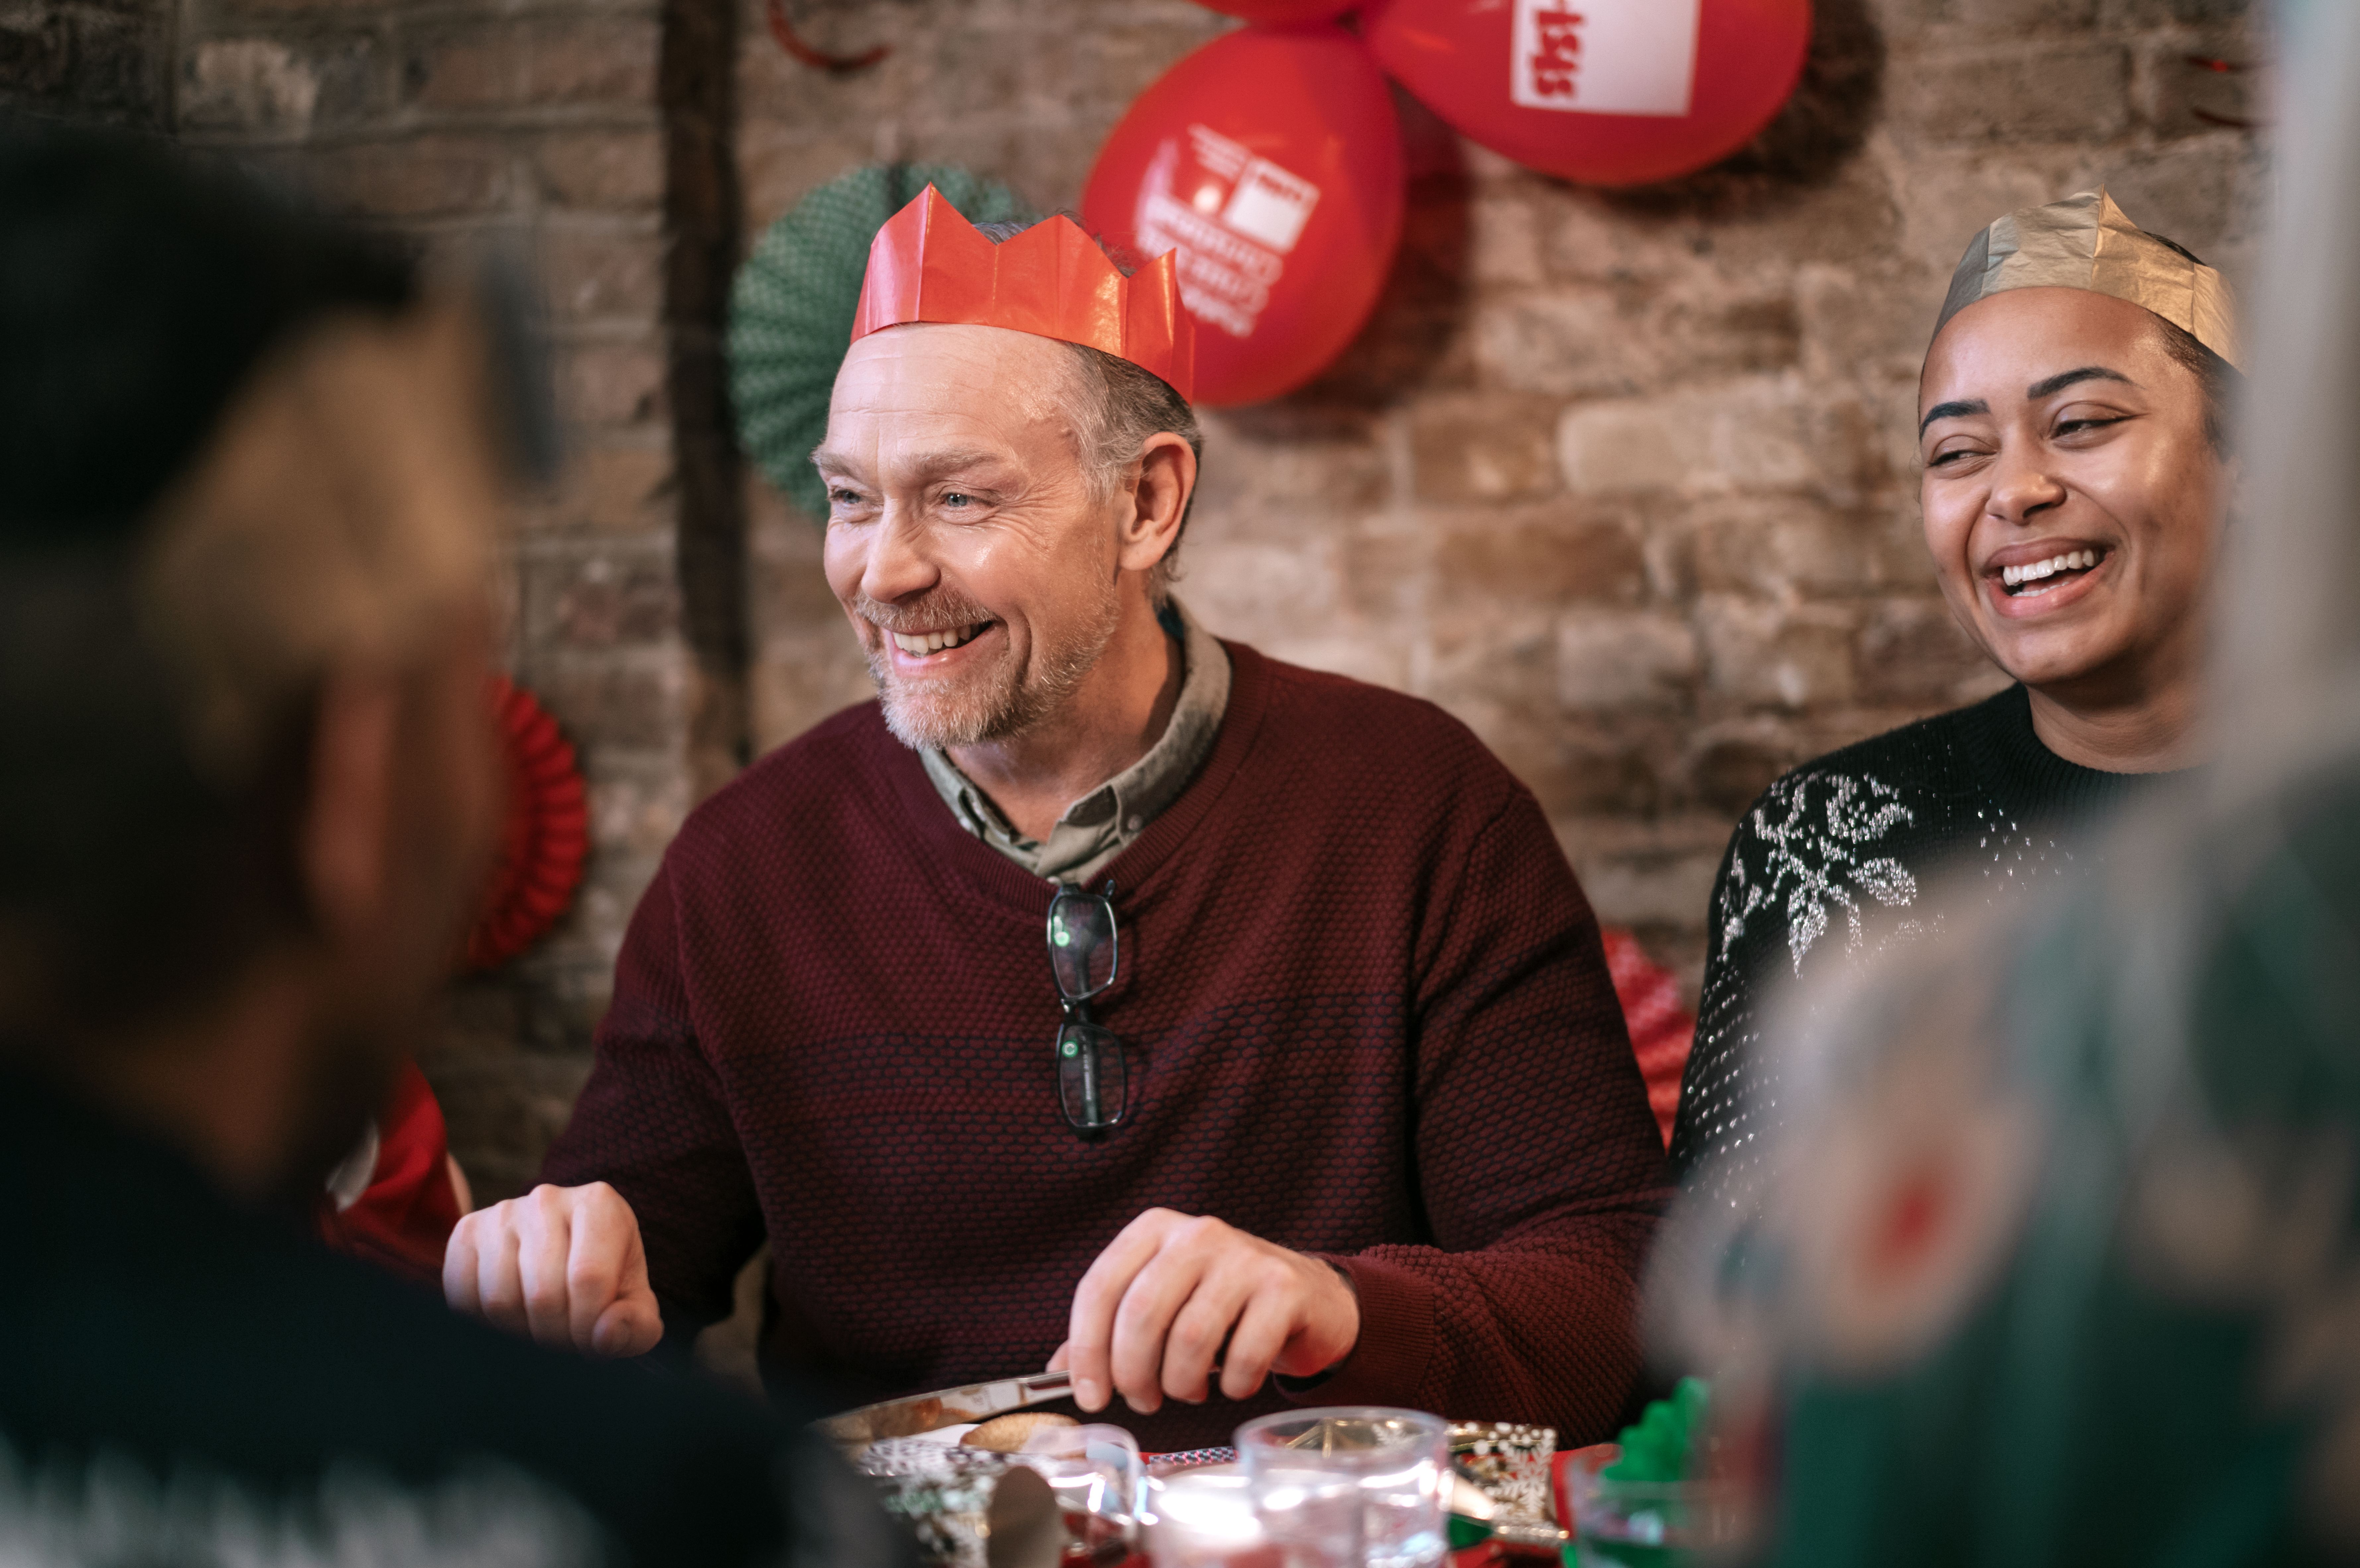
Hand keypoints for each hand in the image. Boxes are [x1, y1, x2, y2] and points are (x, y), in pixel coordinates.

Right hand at [443, 1181, 662, 1357]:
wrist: (566, 1258)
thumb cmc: (607, 1286)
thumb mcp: (636, 1310)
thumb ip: (636, 1328)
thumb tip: (605, 1335)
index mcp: (600, 1205)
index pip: (588, 1279)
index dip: (587, 1326)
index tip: (592, 1339)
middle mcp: (548, 1198)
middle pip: (542, 1294)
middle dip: (555, 1334)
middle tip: (566, 1338)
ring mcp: (502, 1212)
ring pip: (499, 1299)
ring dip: (520, 1331)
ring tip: (541, 1325)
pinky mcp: (466, 1230)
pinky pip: (462, 1292)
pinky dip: (484, 1319)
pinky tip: (512, 1312)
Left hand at [1050, 1209, 1358, 1415]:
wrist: (1307, 1298)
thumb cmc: (1222, 1307)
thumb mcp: (1162, 1305)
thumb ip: (1110, 1330)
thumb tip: (1060, 1369)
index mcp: (1153, 1230)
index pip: (1100, 1287)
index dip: (1086, 1348)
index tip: (1088, 1394)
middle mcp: (1197, 1233)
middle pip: (1141, 1313)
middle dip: (1132, 1373)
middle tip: (1141, 1400)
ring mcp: (1244, 1257)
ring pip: (1190, 1337)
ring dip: (1180, 1383)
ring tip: (1185, 1390)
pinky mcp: (1283, 1287)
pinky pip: (1245, 1353)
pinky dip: (1233, 1384)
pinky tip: (1234, 1382)